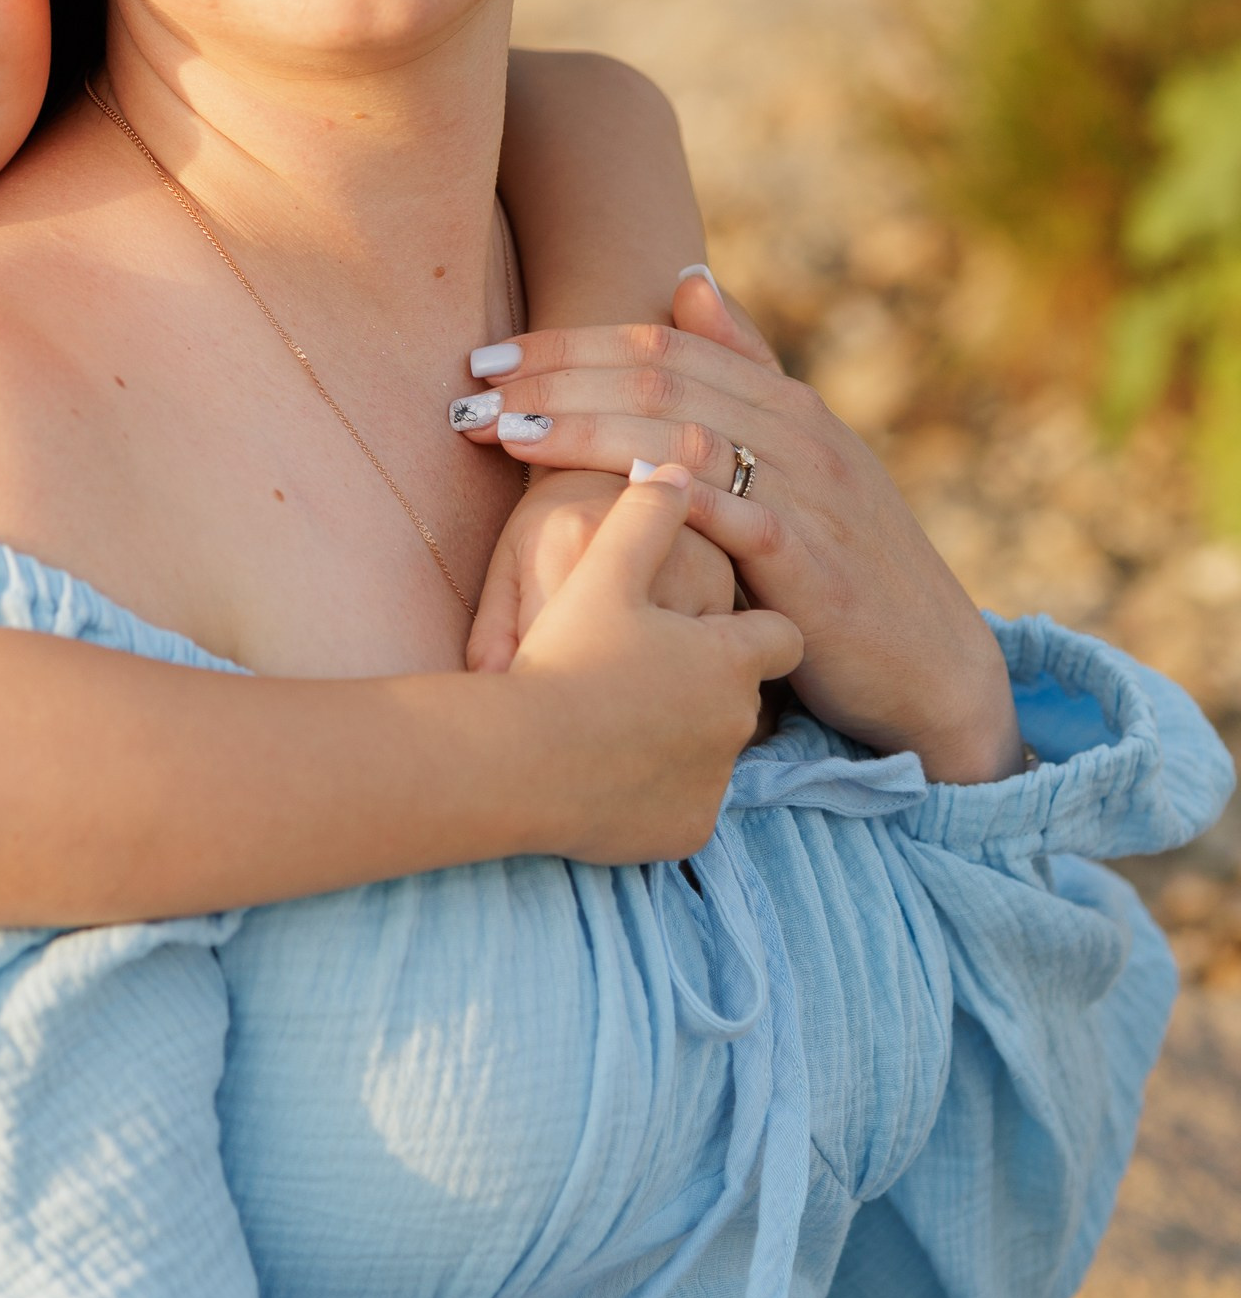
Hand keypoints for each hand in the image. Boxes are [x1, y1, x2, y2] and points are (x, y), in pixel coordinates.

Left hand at [460, 271, 1023, 784]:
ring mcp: (807, 493)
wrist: (933, 665)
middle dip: (552, 375)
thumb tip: (686, 283)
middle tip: (469, 386)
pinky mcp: (811, 562)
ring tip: (501, 430)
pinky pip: (728, 513)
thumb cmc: (846, 564)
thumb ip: (745, 374)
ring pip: (679, 430)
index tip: (488, 357)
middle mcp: (798, 431)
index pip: (658, 345)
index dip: (567, 344)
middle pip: (656, 376)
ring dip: (580, 425)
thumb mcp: (801, 462)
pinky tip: (599, 490)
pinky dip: (663, 493)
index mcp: (785, 402)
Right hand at [506, 462, 802, 862]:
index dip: (752, 626)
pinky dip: (656, 791)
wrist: (517, 761)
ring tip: (616, 719)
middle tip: (644, 671)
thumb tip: (673, 467)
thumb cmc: (561, 657)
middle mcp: (738, 722)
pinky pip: (683, 806)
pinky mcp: (684, 831)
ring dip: (680, 737)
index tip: (714, 625)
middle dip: (706, 685)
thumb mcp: (598, 569)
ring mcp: (714, 783)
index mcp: (729, 655)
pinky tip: (607, 769)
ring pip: (714, 753)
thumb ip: (645, 514)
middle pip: (744, 697)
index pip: (780, 636)